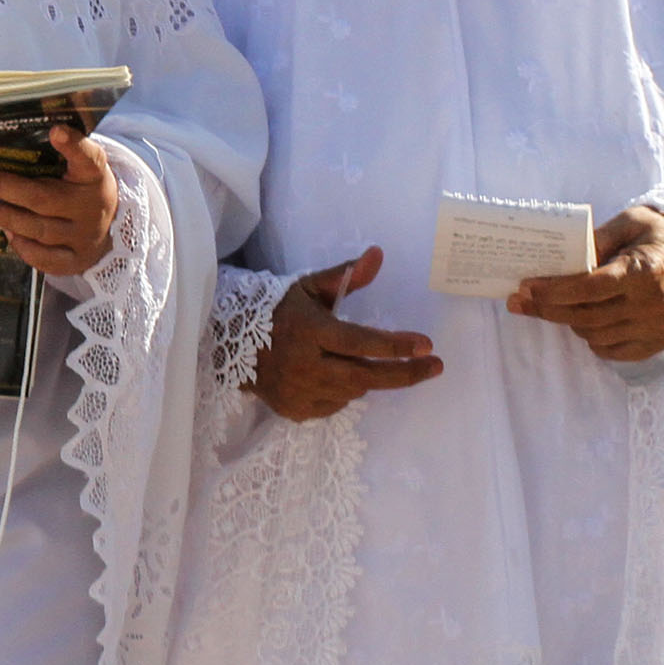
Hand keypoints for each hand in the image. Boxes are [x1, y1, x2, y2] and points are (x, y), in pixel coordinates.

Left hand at [0, 124, 119, 277]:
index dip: (73, 145)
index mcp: (94, 176)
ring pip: (41, 229)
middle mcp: (91, 206)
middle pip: (46, 198)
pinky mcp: (75, 260)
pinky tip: (8, 233)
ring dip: (9, 218)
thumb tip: (2, 146)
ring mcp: (84, 236)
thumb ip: (55, 159)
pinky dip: (24, 247)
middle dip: (5, 187)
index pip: (88, 158)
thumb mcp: (79, 171)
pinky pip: (46, 258)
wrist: (108, 232)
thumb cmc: (79, 191)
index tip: (55, 131)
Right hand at [253, 246, 444, 421]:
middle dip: (404, 374)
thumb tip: (379, 253)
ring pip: (352, 392)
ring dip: (366, 378)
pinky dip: (342, 393)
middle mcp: (304, 365)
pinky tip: (334, 377)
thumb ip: (347, 275)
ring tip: (363, 362)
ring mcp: (298, 392)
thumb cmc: (279, 311)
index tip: (427, 345)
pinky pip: (334, 406)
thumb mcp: (310, 288)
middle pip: (365, 377)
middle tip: (434, 367)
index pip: (360, 342)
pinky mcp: (293, 410)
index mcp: (309, 330)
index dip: (395, 346)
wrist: (230, 344)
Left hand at [507, 202, 663, 362]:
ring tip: (560, 306)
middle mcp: (654, 304)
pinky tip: (587, 321)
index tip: (526, 288)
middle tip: (523, 300)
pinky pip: (613, 351)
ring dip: (571, 322)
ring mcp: (659, 327)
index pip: (590, 288)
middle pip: (587, 316)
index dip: (554, 291)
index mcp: (645, 271)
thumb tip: (561, 256)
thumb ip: (596, 238)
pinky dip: (594, 339)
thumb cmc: (659, 236)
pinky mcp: (661, 341)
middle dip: (549, 309)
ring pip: (596, 336)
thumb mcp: (630, 221)